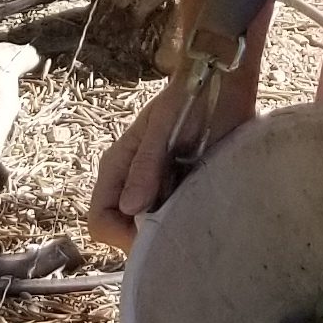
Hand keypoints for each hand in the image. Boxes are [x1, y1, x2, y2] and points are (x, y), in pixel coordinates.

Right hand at [85, 67, 258, 257]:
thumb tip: (130, 207)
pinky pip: (177, 220)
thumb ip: (146, 165)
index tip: (159, 235)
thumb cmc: (187, 99)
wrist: (221, 84)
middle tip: (186, 227)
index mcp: (117, 169)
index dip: (123, 236)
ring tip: (201, 215)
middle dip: (152, 238)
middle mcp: (132, 186)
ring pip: (153, 230)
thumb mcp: (164, 127)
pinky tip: (210, 211)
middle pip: (126, 233)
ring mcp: (157, 191)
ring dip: (174, 230)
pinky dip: (190, 222)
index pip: (101, 221)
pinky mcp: (182, 192)